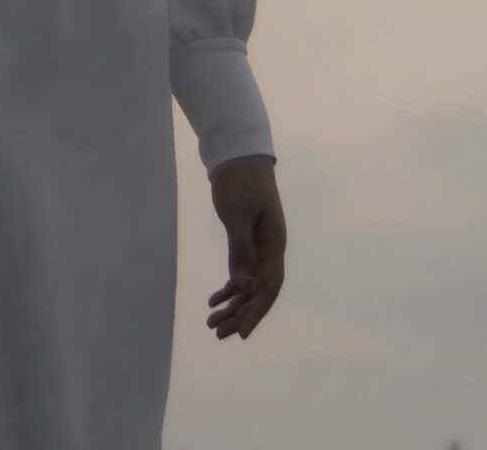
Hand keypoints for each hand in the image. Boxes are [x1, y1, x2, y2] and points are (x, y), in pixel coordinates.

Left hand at [206, 154, 285, 339]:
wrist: (237, 152)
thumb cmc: (238, 179)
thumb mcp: (236, 213)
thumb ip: (240, 248)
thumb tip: (242, 284)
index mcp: (275, 244)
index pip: (269, 286)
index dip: (257, 311)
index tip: (242, 333)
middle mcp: (271, 249)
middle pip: (259, 291)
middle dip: (241, 314)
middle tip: (217, 333)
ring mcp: (260, 246)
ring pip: (249, 284)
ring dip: (232, 304)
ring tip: (211, 323)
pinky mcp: (247, 240)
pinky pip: (241, 271)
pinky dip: (229, 287)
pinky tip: (214, 300)